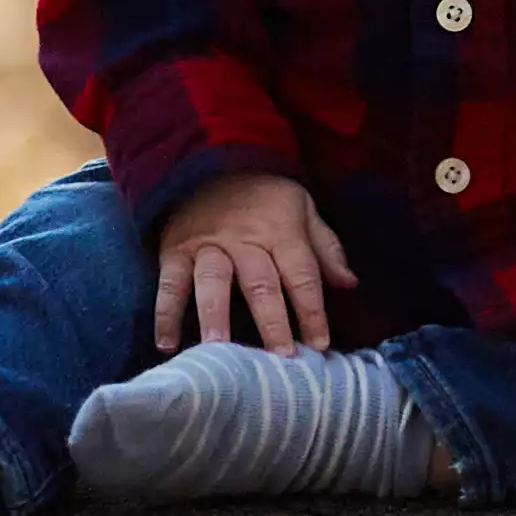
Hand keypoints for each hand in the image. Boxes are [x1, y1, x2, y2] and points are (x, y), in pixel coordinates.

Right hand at [152, 170, 358, 353]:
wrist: (211, 158)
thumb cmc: (265, 196)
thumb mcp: (303, 208)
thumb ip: (325, 248)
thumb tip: (350, 284)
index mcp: (281, 230)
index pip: (301, 274)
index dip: (312, 310)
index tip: (320, 345)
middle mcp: (244, 239)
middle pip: (260, 282)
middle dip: (272, 321)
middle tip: (280, 358)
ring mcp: (207, 245)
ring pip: (213, 281)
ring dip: (215, 315)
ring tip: (218, 349)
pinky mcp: (175, 249)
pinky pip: (170, 282)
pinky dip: (165, 312)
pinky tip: (167, 344)